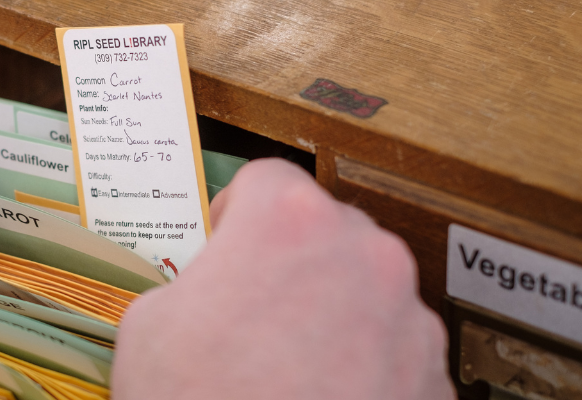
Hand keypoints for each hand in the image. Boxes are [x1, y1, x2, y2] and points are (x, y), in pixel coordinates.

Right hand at [112, 159, 452, 398]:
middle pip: (327, 229)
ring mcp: (408, 318)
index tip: (226, 244)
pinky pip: (395, 349)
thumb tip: (212, 288)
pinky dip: (366, 365)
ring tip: (288, 366)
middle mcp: (364, 255)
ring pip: (368, 289)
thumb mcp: (150, 323)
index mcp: (289, 222)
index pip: (267, 179)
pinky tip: (322, 396)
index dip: (236, 213)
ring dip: (334, 312)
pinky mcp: (432, 377)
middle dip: (292, 261)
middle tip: (253, 312)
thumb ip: (195, 280)